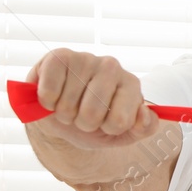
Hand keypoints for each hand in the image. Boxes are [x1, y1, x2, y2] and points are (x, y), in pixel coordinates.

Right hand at [24, 49, 160, 149]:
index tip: (106, 122)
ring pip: (68, 105)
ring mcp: (85, 59)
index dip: (107, 129)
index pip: (120, 121)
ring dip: (64, 114)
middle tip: (83, 115)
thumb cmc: (95, 121)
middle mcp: (112, 67)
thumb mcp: (123, 133)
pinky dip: (47, 102)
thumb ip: (144, 128)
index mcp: (131, 84)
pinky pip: (49, 92)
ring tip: (68, 105)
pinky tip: (53, 96)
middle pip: (92, 113)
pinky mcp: (58, 57)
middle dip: (83, 123)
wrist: (63, 115)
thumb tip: (144, 113)